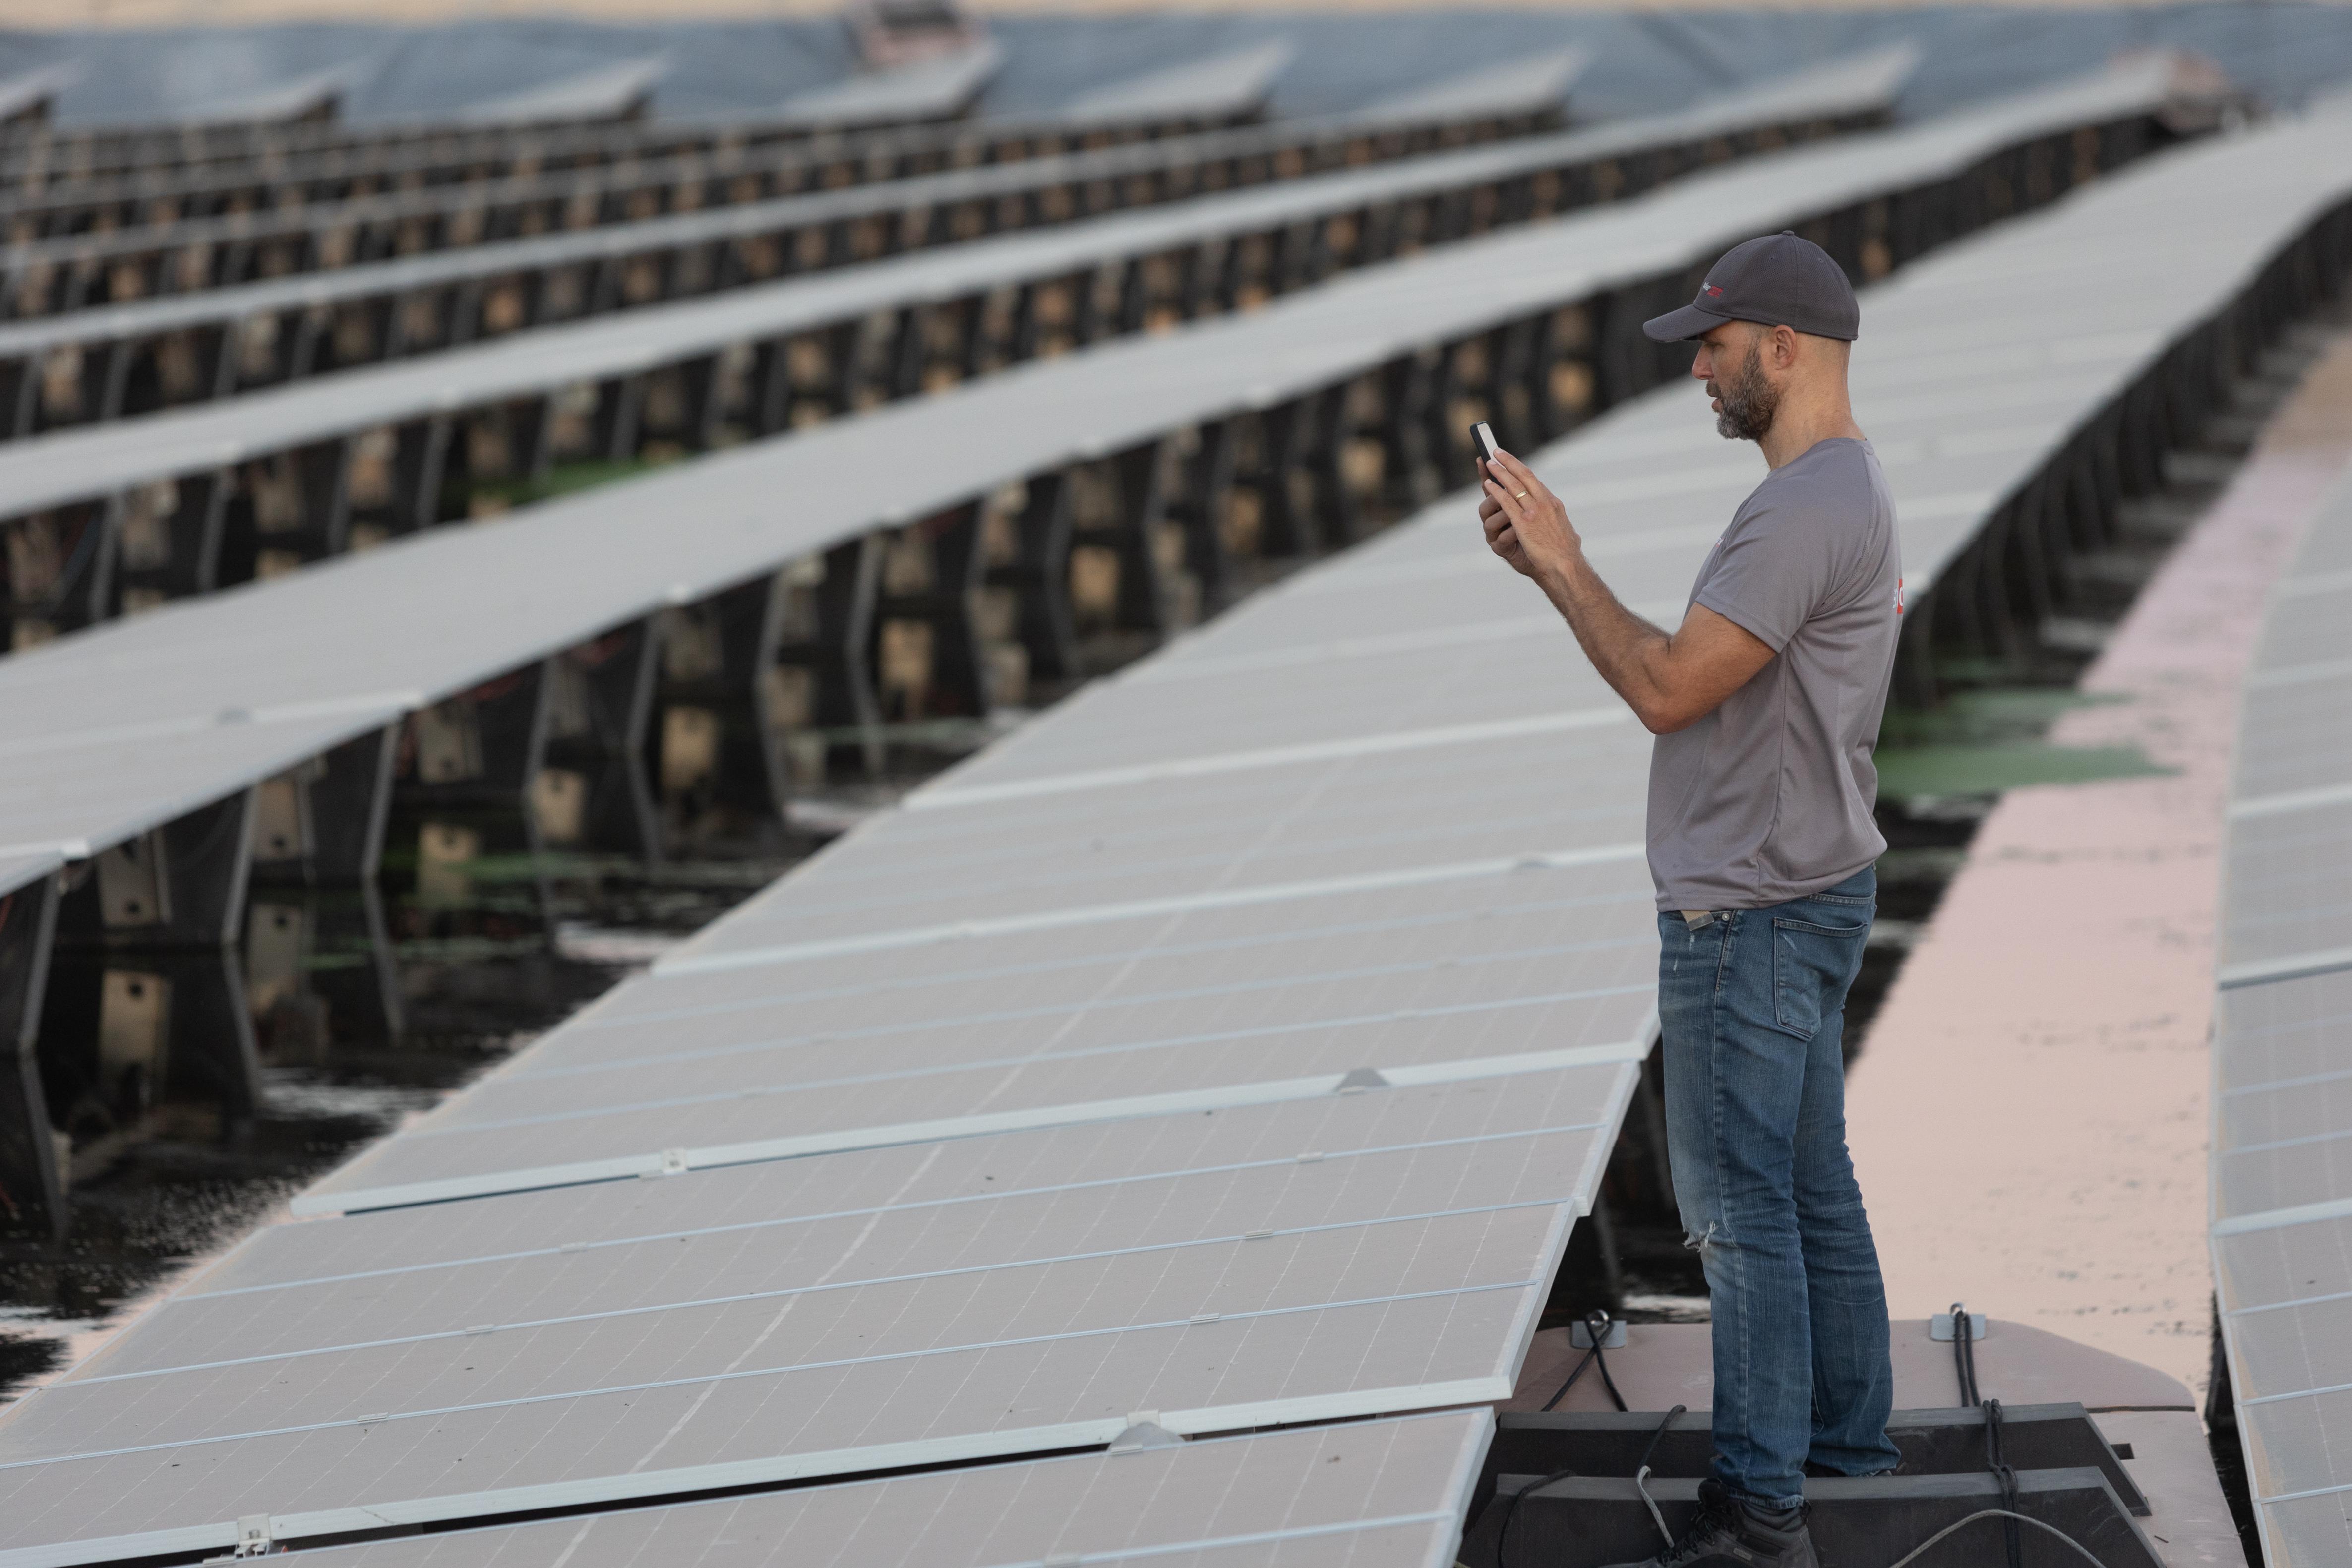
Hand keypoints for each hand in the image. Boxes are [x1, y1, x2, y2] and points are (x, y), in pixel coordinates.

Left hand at [1479, 449, 1581, 581]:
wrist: (1566, 567)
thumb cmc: (1566, 556)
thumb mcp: (1567, 534)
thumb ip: (1559, 527)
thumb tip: (1566, 529)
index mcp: (1554, 504)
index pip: (1535, 481)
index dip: (1520, 469)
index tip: (1512, 462)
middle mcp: (1545, 503)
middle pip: (1524, 475)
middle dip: (1509, 462)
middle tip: (1497, 452)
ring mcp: (1534, 511)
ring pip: (1513, 484)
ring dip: (1499, 472)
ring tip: (1489, 463)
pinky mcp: (1523, 522)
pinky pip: (1506, 501)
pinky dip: (1496, 490)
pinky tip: (1487, 484)